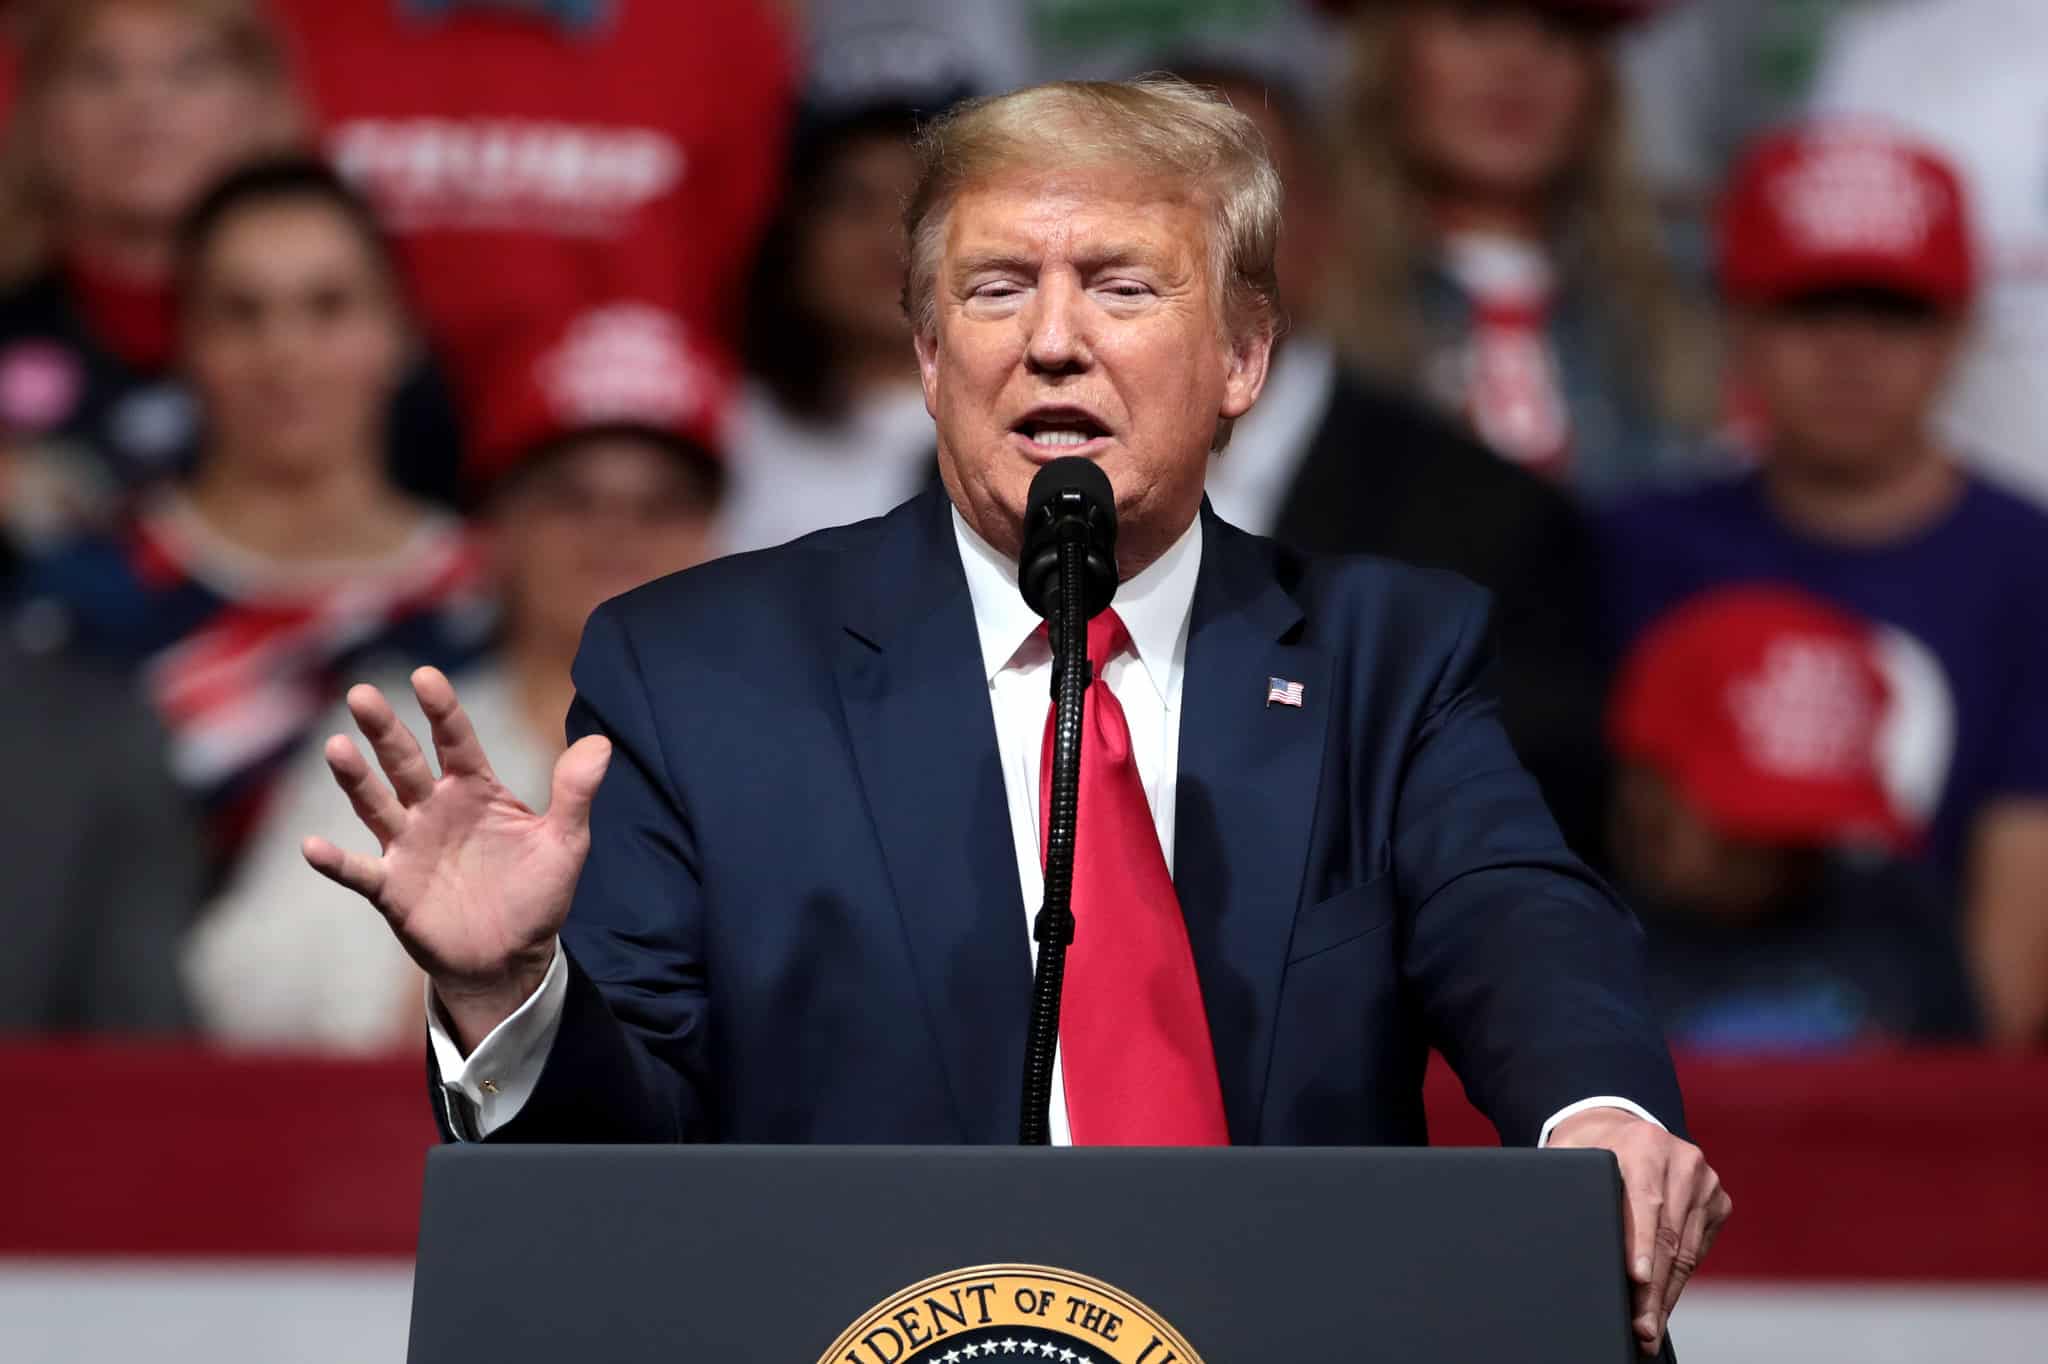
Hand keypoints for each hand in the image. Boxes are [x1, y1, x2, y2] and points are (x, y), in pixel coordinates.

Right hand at [301, 667, 611, 1050]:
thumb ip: (575, 793)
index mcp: (475, 790)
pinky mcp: (392, 888)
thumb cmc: (536, 893)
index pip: (456, 740)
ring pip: (376, 805)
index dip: (442, 710)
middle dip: (384, 730)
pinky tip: (313, 847)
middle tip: (362, 695)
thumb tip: (601, 743)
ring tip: (336, 747)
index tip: (426, 676)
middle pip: (405, 762)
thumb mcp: (564, 842)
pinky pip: (360, 871)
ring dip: (355, 779)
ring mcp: (408, 846)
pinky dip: (336, 862)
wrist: (511, 957)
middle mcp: (434, 809)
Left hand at [1548, 1108, 1731, 1355]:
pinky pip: (1698, 1249)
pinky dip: (1678, 1279)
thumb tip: (1552, 1218)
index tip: (1637, 1277)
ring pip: (1686, 1250)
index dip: (1641, 1243)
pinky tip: (1663, 1303)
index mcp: (1644, 1144)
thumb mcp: (1569, 1153)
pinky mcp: (1718, 1200)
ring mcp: (1705, 1181)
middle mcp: (1682, 1160)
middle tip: (1640, 1327)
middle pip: (1668, 1236)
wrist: (1621, 1125)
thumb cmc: (1588, 1148)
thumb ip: (1565, 1179)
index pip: (1645, 1200)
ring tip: (1649, 1327)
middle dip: (1653, 1288)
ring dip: (1667, 1293)